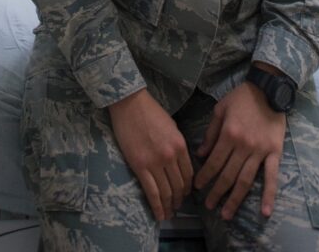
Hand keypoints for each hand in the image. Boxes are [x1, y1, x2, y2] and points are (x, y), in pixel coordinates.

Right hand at [109, 89, 192, 220]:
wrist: (129, 103)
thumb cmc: (150, 111)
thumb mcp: (172, 127)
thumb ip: (178, 146)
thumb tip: (179, 163)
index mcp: (180, 146)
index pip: (189, 175)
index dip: (188, 189)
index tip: (184, 195)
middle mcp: (171, 157)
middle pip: (179, 186)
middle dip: (179, 200)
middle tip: (177, 207)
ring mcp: (155, 163)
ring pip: (166, 192)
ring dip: (169, 206)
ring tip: (169, 214)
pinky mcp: (140, 166)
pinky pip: (151, 192)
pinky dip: (157, 206)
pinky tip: (159, 215)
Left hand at [194, 82, 285, 220]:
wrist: (268, 89)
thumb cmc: (241, 98)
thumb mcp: (220, 109)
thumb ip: (210, 133)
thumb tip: (200, 154)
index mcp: (228, 134)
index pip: (214, 161)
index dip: (205, 176)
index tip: (197, 187)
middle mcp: (243, 146)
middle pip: (228, 175)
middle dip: (216, 192)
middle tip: (208, 206)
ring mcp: (260, 151)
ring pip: (246, 180)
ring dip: (235, 199)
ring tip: (225, 214)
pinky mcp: (275, 153)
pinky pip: (272, 177)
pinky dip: (269, 195)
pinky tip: (265, 212)